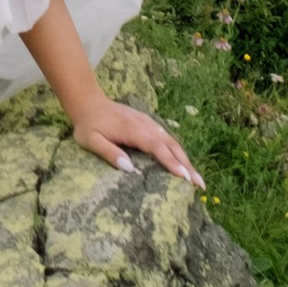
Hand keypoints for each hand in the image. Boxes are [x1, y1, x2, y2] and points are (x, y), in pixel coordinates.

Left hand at [68, 95, 203, 186]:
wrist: (88, 101)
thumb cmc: (88, 124)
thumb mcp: (90, 140)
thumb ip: (108, 152)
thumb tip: (130, 169)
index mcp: (132, 130)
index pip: (157, 147)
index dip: (171, 162)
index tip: (185, 178)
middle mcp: (144, 124)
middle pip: (170, 145)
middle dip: (186, 164)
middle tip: (200, 185)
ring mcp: (148, 122)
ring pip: (171, 141)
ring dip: (185, 159)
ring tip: (197, 179)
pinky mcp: (147, 123)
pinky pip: (166, 138)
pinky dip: (177, 151)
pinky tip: (183, 164)